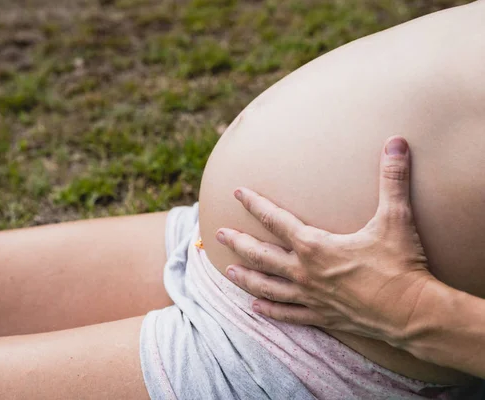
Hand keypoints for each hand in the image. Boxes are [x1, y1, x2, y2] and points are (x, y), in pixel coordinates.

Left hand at [216, 136, 436, 346]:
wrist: (411, 313)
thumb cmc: (400, 265)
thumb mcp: (396, 219)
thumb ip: (393, 179)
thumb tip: (397, 142)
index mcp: (315, 246)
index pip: (275, 219)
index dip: (254, 204)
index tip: (237, 193)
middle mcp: (304, 271)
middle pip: (261, 255)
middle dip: (238, 243)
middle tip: (218, 236)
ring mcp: (310, 296)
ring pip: (267, 286)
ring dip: (246, 278)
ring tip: (227, 272)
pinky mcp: (322, 316)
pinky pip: (288, 314)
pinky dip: (270, 310)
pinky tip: (255, 307)